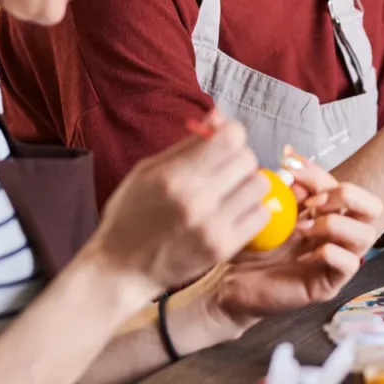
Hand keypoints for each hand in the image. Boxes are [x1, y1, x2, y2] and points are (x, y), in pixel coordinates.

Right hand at [86, 109, 270, 297]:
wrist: (121, 268)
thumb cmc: (131, 214)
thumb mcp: (148, 170)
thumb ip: (189, 144)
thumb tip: (220, 115)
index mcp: (174, 176)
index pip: (231, 137)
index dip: (231, 133)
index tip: (222, 141)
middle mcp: (196, 200)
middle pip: (248, 158)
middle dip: (238, 158)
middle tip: (222, 169)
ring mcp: (212, 227)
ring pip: (260, 185)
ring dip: (247, 183)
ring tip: (228, 191)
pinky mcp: (224, 248)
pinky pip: (261, 214)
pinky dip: (251, 209)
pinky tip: (233, 211)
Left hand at [211, 149, 381, 325]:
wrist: (234, 282)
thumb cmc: (254, 246)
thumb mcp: (270, 208)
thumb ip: (285, 185)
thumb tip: (290, 155)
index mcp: (330, 215)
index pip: (342, 185)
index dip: (319, 173)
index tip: (288, 167)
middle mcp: (341, 236)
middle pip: (373, 207)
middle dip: (346, 196)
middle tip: (313, 202)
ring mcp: (339, 261)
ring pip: (366, 234)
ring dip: (335, 224)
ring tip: (303, 229)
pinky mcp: (330, 284)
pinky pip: (349, 263)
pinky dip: (328, 252)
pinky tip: (302, 255)